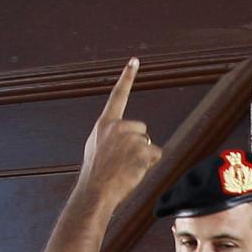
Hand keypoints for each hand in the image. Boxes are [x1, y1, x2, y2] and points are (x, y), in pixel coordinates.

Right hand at [82, 58, 161, 205]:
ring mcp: (130, 138)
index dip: (127, 77)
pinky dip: (150, 164)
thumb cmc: (96, 174)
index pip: (118, 96)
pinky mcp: (142, 150)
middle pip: (142, 129)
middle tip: (122, 162)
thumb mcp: (96, 148)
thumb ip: (110, 136)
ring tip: (125, 168)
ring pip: (148, 144)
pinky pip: (155, 154)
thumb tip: (130, 137)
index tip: (134, 61)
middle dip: (138, 144)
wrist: (96, 191)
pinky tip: (134, 171)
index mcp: (104, 124)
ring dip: (143, 157)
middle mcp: (117, 126)